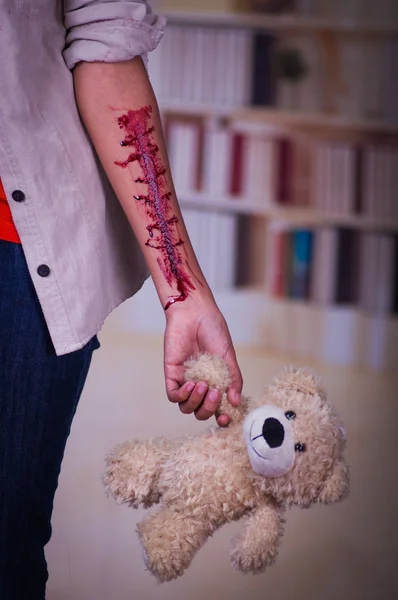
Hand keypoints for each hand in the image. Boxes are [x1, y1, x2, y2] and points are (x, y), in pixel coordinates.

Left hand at [163, 298, 242, 426]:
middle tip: (215, 393)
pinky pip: (173, 395)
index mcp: (216, 382)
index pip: (217, 408)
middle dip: (208, 408)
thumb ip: (233, 379)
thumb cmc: (213, 331)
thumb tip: (235, 401)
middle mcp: (200, 384)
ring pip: (186, 407)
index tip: (227, 418)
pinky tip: (190, 384)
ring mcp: (185, 380)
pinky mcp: (172, 373)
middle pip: (200, 411)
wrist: (196, 313)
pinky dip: (182, 395)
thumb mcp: (228, 357)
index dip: (222, 417)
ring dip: (195, 401)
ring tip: (202, 385)